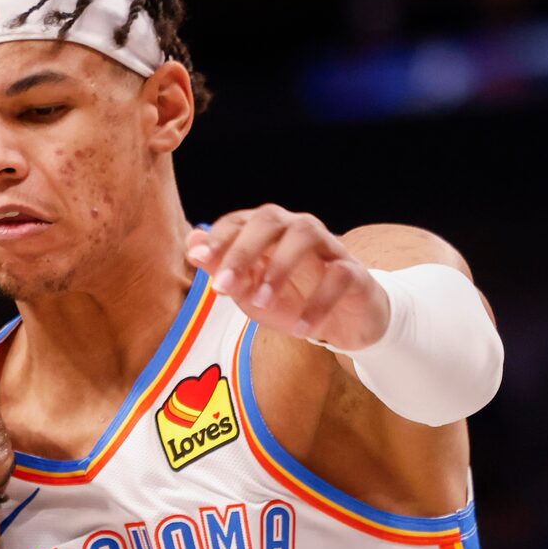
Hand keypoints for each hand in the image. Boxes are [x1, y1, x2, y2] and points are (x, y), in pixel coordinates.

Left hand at [187, 207, 390, 350]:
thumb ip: (224, 272)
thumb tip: (192, 245)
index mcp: (268, 234)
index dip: (220, 237)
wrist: (344, 323)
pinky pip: (339, 275)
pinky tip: (302, 328)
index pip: (240, 220)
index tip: (200, 260)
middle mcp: (297, 231)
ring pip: (305, 234)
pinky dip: (319, 302)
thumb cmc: (292, 302)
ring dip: (279, 268)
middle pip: (270, 219)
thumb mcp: (251, 294)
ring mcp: (329, 248)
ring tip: (262, 303)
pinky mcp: (355, 272)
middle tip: (223, 286)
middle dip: (243, 250)